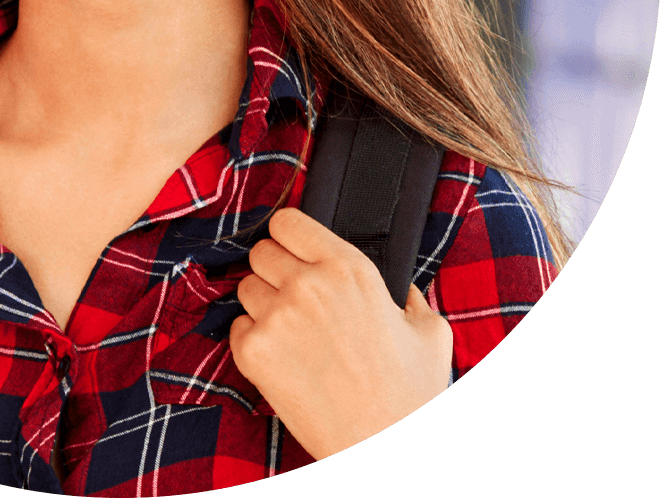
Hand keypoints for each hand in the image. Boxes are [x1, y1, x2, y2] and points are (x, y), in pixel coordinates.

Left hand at [230, 207, 452, 459]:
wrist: (383, 446)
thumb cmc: (409, 397)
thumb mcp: (430, 333)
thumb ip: (411, 298)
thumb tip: (402, 290)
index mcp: (349, 268)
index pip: (288, 221)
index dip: (288, 236)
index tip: (292, 250)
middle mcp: (308, 284)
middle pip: (260, 251)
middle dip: (274, 271)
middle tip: (293, 298)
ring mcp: (277, 315)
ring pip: (246, 287)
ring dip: (262, 305)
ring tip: (291, 334)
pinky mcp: (255, 350)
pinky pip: (237, 327)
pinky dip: (252, 340)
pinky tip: (282, 359)